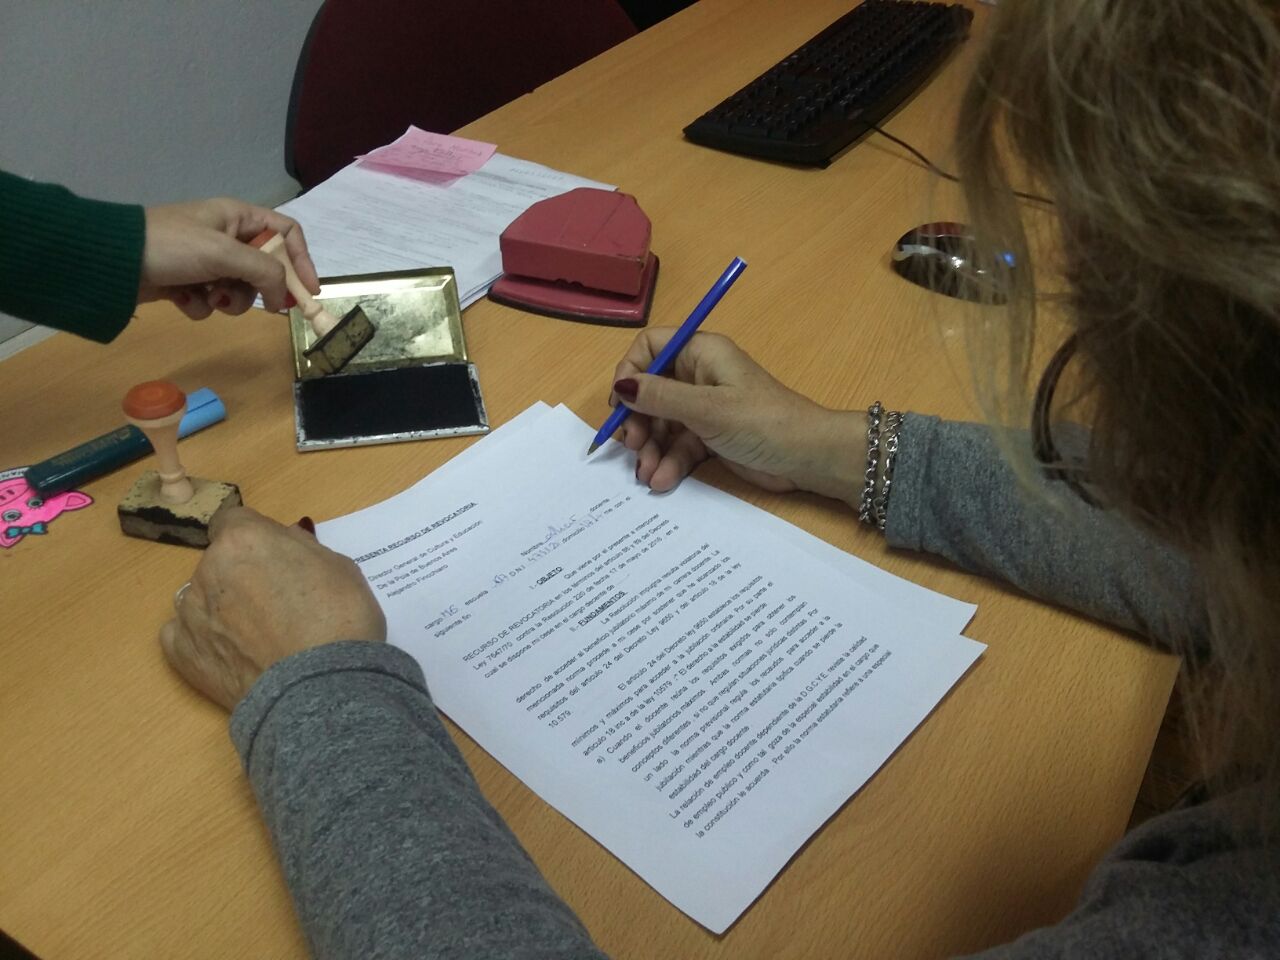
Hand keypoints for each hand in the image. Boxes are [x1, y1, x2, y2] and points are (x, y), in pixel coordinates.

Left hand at [139, 198, 320, 318]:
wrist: (113, 262)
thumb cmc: (172, 245)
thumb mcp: (224, 252)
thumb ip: (264, 272)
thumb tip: (283, 298)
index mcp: (237, 216)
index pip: (286, 233)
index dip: (302, 260)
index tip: (309, 291)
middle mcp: (226, 236)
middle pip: (265, 268)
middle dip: (258, 288)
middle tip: (263, 306)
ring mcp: (207, 261)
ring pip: (240, 289)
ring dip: (227, 299)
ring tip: (207, 295)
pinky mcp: (188, 283)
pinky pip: (212, 301)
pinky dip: (201, 304)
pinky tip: (182, 298)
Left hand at [161, 507, 385, 710]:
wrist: (321, 690)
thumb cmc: (339, 621)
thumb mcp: (339, 566)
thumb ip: (301, 548)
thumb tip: (285, 543)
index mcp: (245, 540)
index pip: (237, 520)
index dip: (259, 538)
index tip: (277, 557)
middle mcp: (208, 569)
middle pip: (222, 560)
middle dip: (244, 573)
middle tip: (279, 602)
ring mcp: (190, 612)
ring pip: (203, 597)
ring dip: (224, 606)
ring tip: (258, 636)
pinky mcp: (181, 653)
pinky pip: (184, 634)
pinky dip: (205, 639)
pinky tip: (234, 653)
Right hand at [609, 329, 864, 505]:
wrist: (807, 458)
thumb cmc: (762, 422)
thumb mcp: (707, 409)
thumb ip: (660, 397)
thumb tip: (619, 387)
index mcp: (701, 353)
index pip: (651, 347)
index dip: (631, 372)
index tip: (621, 402)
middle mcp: (699, 376)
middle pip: (651, 391)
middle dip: (638, 421)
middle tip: (632, 446)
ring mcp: (704, 408)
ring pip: (662, 423)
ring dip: (650, 448)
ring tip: (647, 474)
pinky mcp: (710, 437)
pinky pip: (679, 445)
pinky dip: (668, 462)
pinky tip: (662, 480)